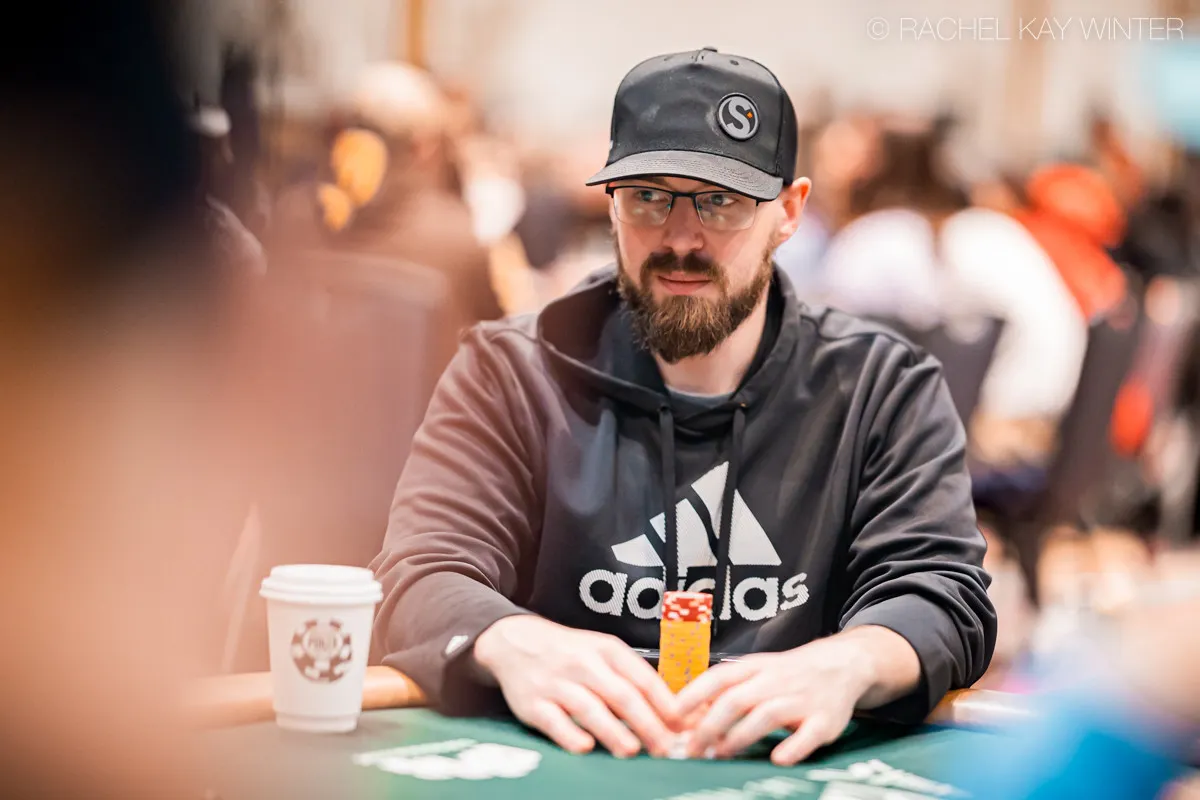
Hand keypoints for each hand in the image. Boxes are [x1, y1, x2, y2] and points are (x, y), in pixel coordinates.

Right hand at [472, 615, 680, 758]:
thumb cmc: (569, 653)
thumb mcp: (602, 652)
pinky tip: (586, 746)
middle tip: (665, 748)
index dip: (665, 704)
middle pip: (621, 695)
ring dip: (613, 732)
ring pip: (589, 708)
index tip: (682, 726)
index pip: (642, 678)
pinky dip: (571, 735)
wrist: (515, 642)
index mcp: (606, 650)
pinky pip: (554, 722)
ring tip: (632, 751)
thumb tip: (671, 712)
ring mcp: (557, 684)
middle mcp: (583, 664)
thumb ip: (632, 678)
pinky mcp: (533, 704)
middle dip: (647, 724)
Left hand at [675, 631, 889, 764]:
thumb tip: (687, 713)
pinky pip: (807, 735)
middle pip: (737, 699)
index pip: (719, 677)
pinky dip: (792, 748)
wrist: (841, 664)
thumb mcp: (756, 670)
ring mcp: (801, 700)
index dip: (693, 695)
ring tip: (721, 754)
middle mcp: (776, 680)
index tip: (672, 714)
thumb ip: (726, 689)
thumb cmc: (788, 673)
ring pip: (766, 715)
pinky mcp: (824, 720)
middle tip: (692, 749)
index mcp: (755, 667)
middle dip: (710, 726)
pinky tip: (777, 758)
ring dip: (740, 736)